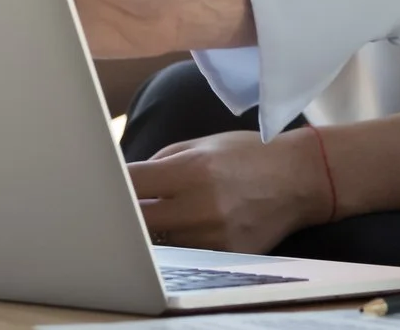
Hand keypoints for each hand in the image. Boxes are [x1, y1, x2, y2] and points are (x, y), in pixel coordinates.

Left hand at [129, 129, 330, 252]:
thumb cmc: (250, 155)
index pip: (132, 182)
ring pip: (158, 243)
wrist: (301, 178)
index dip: (110, 185)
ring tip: (151, 221)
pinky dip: (176, 246)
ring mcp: (214, 236)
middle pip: (137, 220)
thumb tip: (126, 180)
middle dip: (123, 214)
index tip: (98, 187)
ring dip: (149, 233)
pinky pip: (184, 256)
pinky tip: (180, 234)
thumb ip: (162, 161)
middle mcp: (201, 205)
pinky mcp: (226, 256)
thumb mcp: (205, 144)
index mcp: (193, 170)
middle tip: (114, 211)